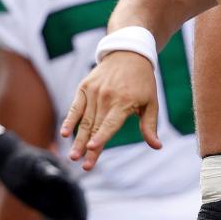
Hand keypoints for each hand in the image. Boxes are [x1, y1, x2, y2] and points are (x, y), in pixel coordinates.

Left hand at [0, 132, 86, 219]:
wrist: (14, 163)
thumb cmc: (22, 161)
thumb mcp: (30, 163)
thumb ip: (43, 170)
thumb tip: (54, 176)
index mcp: (65, 175)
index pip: (75, 192)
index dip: (79, 206)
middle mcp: (67, 188)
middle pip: (76, 207)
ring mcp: (61, 198)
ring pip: (70, 216)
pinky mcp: (54, 207)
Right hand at [61, 54, 160, 170]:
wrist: (128, 53)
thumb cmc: (143, 82)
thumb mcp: (151, 102)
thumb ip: (150, 126)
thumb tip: (157, 147)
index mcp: (124, 102)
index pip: (110, 124)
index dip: (101, 137)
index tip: (93, 149)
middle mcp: (106, 97)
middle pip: (95, 127)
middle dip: (89, 148)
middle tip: (84, 166)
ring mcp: (93, 92)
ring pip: (84, 121)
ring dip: (78, 140)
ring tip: (73, 157)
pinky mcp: (84, 88)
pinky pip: (75, 107)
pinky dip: (69, 120)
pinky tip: (63, 133)